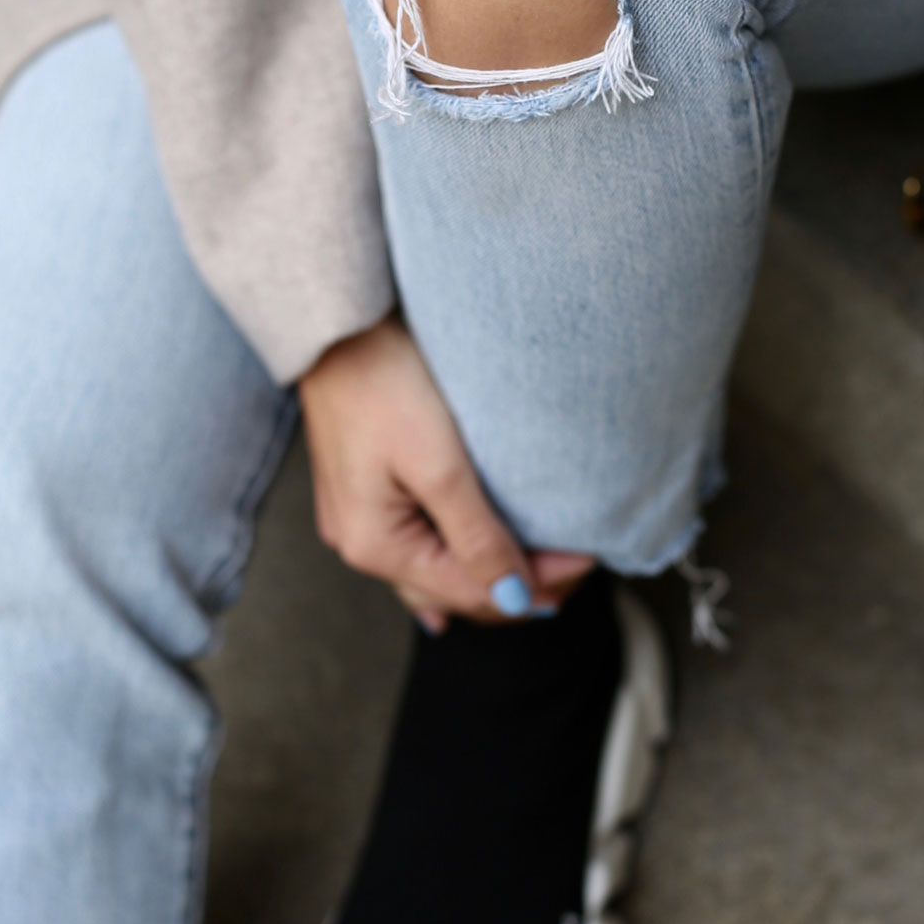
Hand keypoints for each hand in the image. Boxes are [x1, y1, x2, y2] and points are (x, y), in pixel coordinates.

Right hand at [299, 314, 593, 629]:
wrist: (336, 325)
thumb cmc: (382, 383)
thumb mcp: (440, 466)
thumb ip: (477, 537)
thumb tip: (515, 597)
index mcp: (376, 546)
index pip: (473, 591)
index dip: (536, 585)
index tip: (587, 560)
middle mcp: (360, 544)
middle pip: (452, 591)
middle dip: (515, 586)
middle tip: (576, 566)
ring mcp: (358, 520)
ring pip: (435, 571)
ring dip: (486, 574)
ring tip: (539, 572)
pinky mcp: (364, 492)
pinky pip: (417, 545)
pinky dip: (452, 561)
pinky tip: (465, 576)